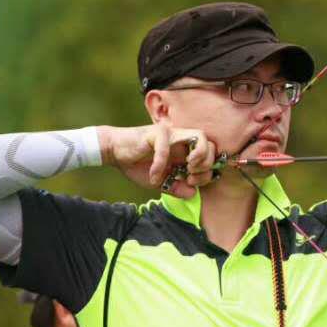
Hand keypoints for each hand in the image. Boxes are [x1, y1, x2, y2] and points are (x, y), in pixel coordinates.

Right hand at [97, 123, 218, 197]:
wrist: (114, 153)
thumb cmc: (137, 165)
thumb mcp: (160, 182)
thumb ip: (176, 188)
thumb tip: (193, 194)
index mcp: (186, 151)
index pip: (211, 156)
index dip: (208, 171)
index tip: (193, 182)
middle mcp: (183, 140)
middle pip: (211, 145)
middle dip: (207, 165)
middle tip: (191, 177)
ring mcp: (172, 134)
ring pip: (200, 136)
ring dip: (198, 156)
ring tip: (186, 170)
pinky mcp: (157, 132)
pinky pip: (166, 148)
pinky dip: (160, 165)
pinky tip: (154, 176)